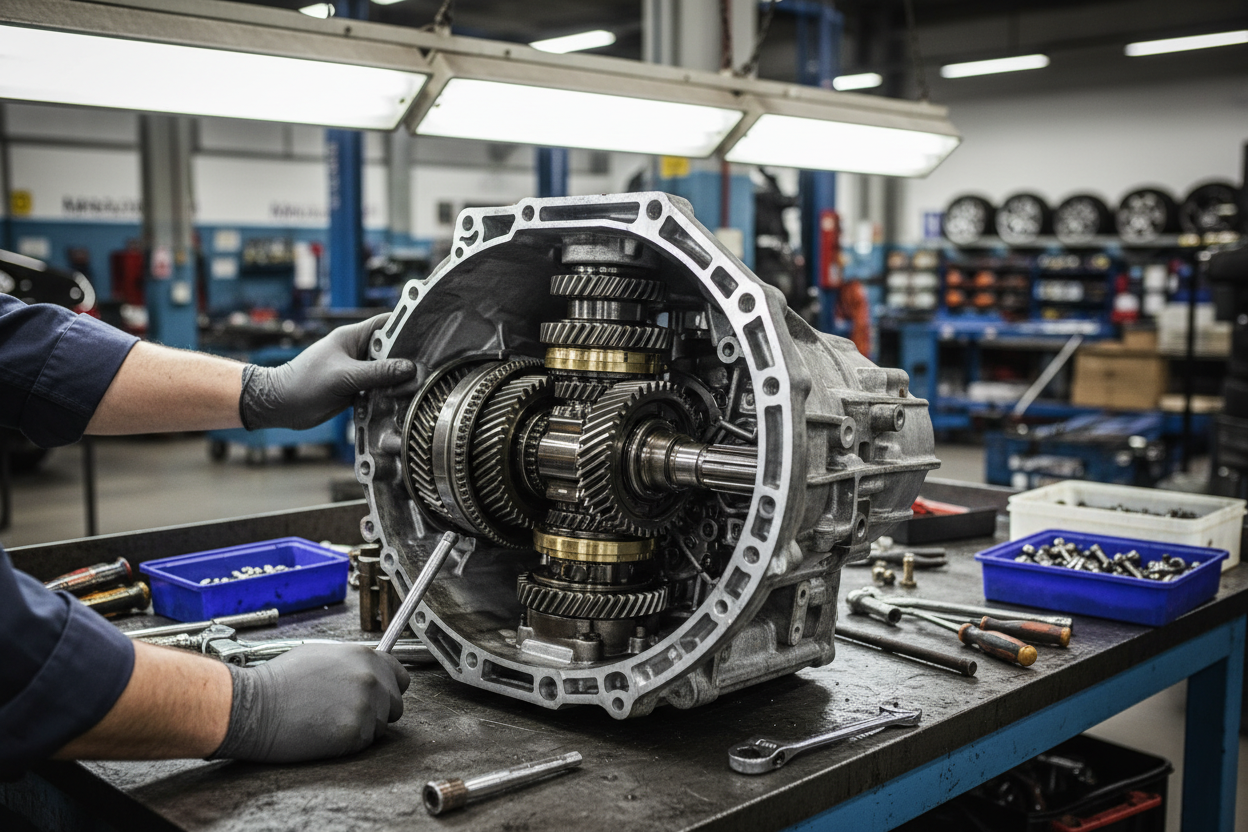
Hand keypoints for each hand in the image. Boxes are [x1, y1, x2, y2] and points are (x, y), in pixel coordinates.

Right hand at [210, 644, 409, 762]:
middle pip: (394, 705)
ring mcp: (365, 706)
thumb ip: (353, 662)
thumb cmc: (281, 681)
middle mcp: (372, 679)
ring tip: (330, 720)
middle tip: (345, 712)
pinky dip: (349, 743)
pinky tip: (325, 732)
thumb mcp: (323, 654)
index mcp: (366, 657)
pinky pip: (364, 743)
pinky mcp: (355, 733)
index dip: (389, 689)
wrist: (256, 706)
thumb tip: (369, 669)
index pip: (401, 678)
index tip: (378, 696)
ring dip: (362, 728)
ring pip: (381, 727)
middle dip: (376, 711)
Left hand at [239, 314, 414, 430]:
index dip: (408, 325)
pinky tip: (401, 400)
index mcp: (353, 337)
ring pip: (387, 372)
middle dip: (408, 359)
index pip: (387, 323)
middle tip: (427, 368)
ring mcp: (357, 371)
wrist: (280, 406)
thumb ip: (377, 373)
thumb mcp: (344, 376)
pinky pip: (379, 389)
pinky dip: (388, 395)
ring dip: (399, 380)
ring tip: (417, 386)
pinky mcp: (355, 389)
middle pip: (391, 350)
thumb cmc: (304, 383)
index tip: (429, 332)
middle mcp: (357, 351)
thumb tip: (409, 368)